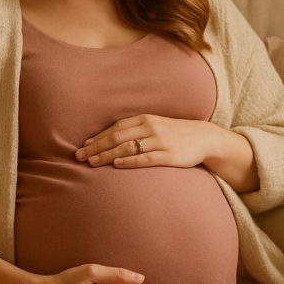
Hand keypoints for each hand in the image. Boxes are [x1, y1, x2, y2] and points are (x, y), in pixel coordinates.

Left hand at [75, 114, 217, 168]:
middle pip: (117, 137)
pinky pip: (146, 158)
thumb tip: (110, 138)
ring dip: (108, 155)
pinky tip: (117, 164)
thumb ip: (136, 129)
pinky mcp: (169, 155)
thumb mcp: (155, 125)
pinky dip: (130, 161)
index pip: (116, 128)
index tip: (83, 146)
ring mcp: (160, 142)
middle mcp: (150, 128)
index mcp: (145, 119)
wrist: (204, 138)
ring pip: (128, 148)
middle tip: (80, 156)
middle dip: (97, 147)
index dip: (98, 137)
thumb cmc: (175, 133)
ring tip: (92, 162)